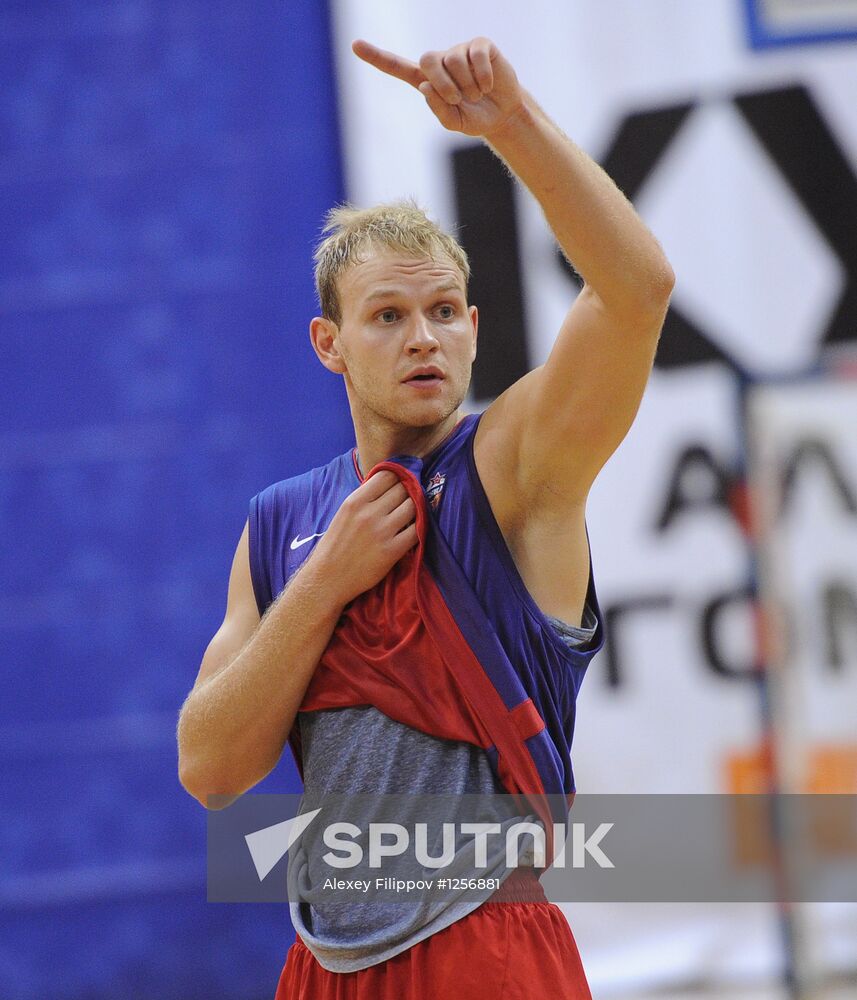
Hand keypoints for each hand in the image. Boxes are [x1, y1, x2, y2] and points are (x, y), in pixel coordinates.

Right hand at [308, 470, 417, 605]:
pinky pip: (417, 530)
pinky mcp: (392, 551)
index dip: (396, 478)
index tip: (398, 485)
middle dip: (407, 493)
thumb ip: (364, 499)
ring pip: (413, 506)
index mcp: (355, 501)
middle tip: (405, 503)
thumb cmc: (335, 546)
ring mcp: (382, 532)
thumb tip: (389, 484)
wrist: (327, 579)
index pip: (387, 475)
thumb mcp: (344, 514)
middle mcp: (369, 513)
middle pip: (403, 489)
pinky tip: (411, 532)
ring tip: (408, 517)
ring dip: (414, 510)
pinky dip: (418, 529)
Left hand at [352, 37, 524, 138]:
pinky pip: (475, 56)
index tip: (355, 45)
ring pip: (454, 60)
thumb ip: (438, 109)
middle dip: (444, 84)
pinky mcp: (479, 45)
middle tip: (459, 99)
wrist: (503, 115)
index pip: (397, 67)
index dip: (377, 57)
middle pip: (428, 60)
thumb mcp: (455, 123)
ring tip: (478, 94)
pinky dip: (483, 76)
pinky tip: (488, 85)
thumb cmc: (475, 118)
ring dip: (468, 85)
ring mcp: (459, 50)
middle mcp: (440, 62)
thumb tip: (425, 85)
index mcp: (427, 81)